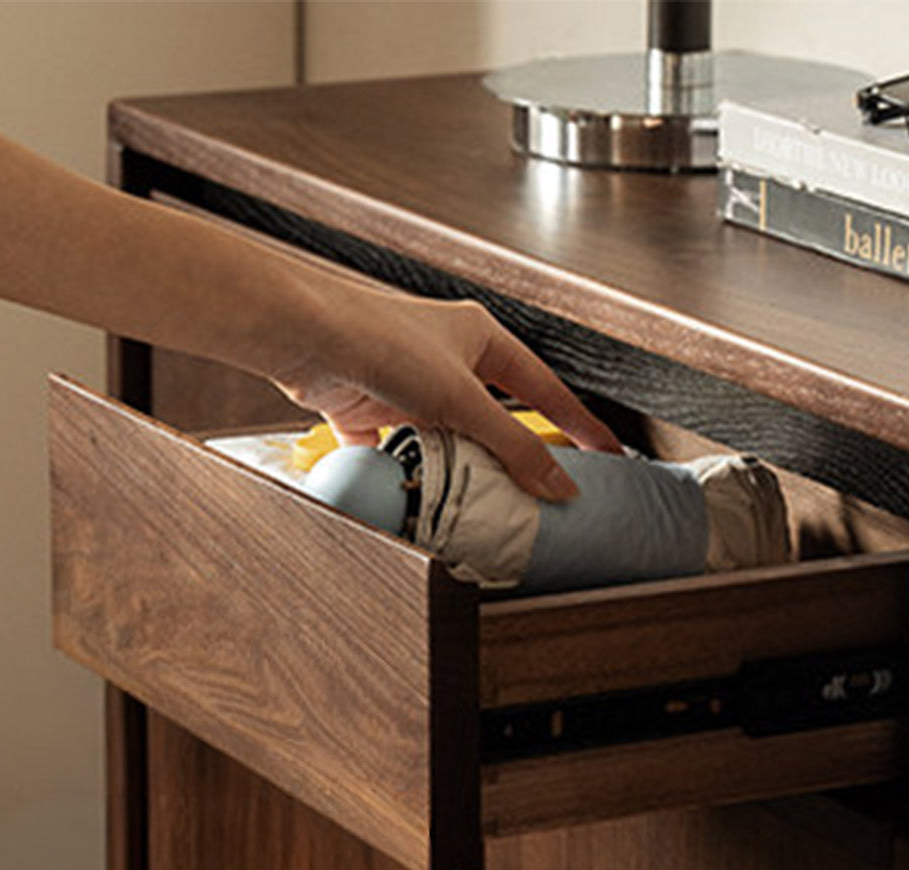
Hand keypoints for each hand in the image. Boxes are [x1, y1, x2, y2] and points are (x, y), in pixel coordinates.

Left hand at [269, 283, 622, 501]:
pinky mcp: (369, 406)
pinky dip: (400, 468)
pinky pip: (393, 447)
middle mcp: (445, 358)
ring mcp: (406, 383)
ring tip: (474, 495)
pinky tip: (407, 486)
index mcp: (479, 339)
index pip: (543, 387)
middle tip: (537, 488)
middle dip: (511, 452)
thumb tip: (555, 482)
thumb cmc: (377, 337)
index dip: (577, 421)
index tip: (604, 452)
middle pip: (494, 416)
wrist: (305, 336)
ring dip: (456, 463)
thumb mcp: (460, 399)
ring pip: (446, 435)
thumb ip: (511, 444)